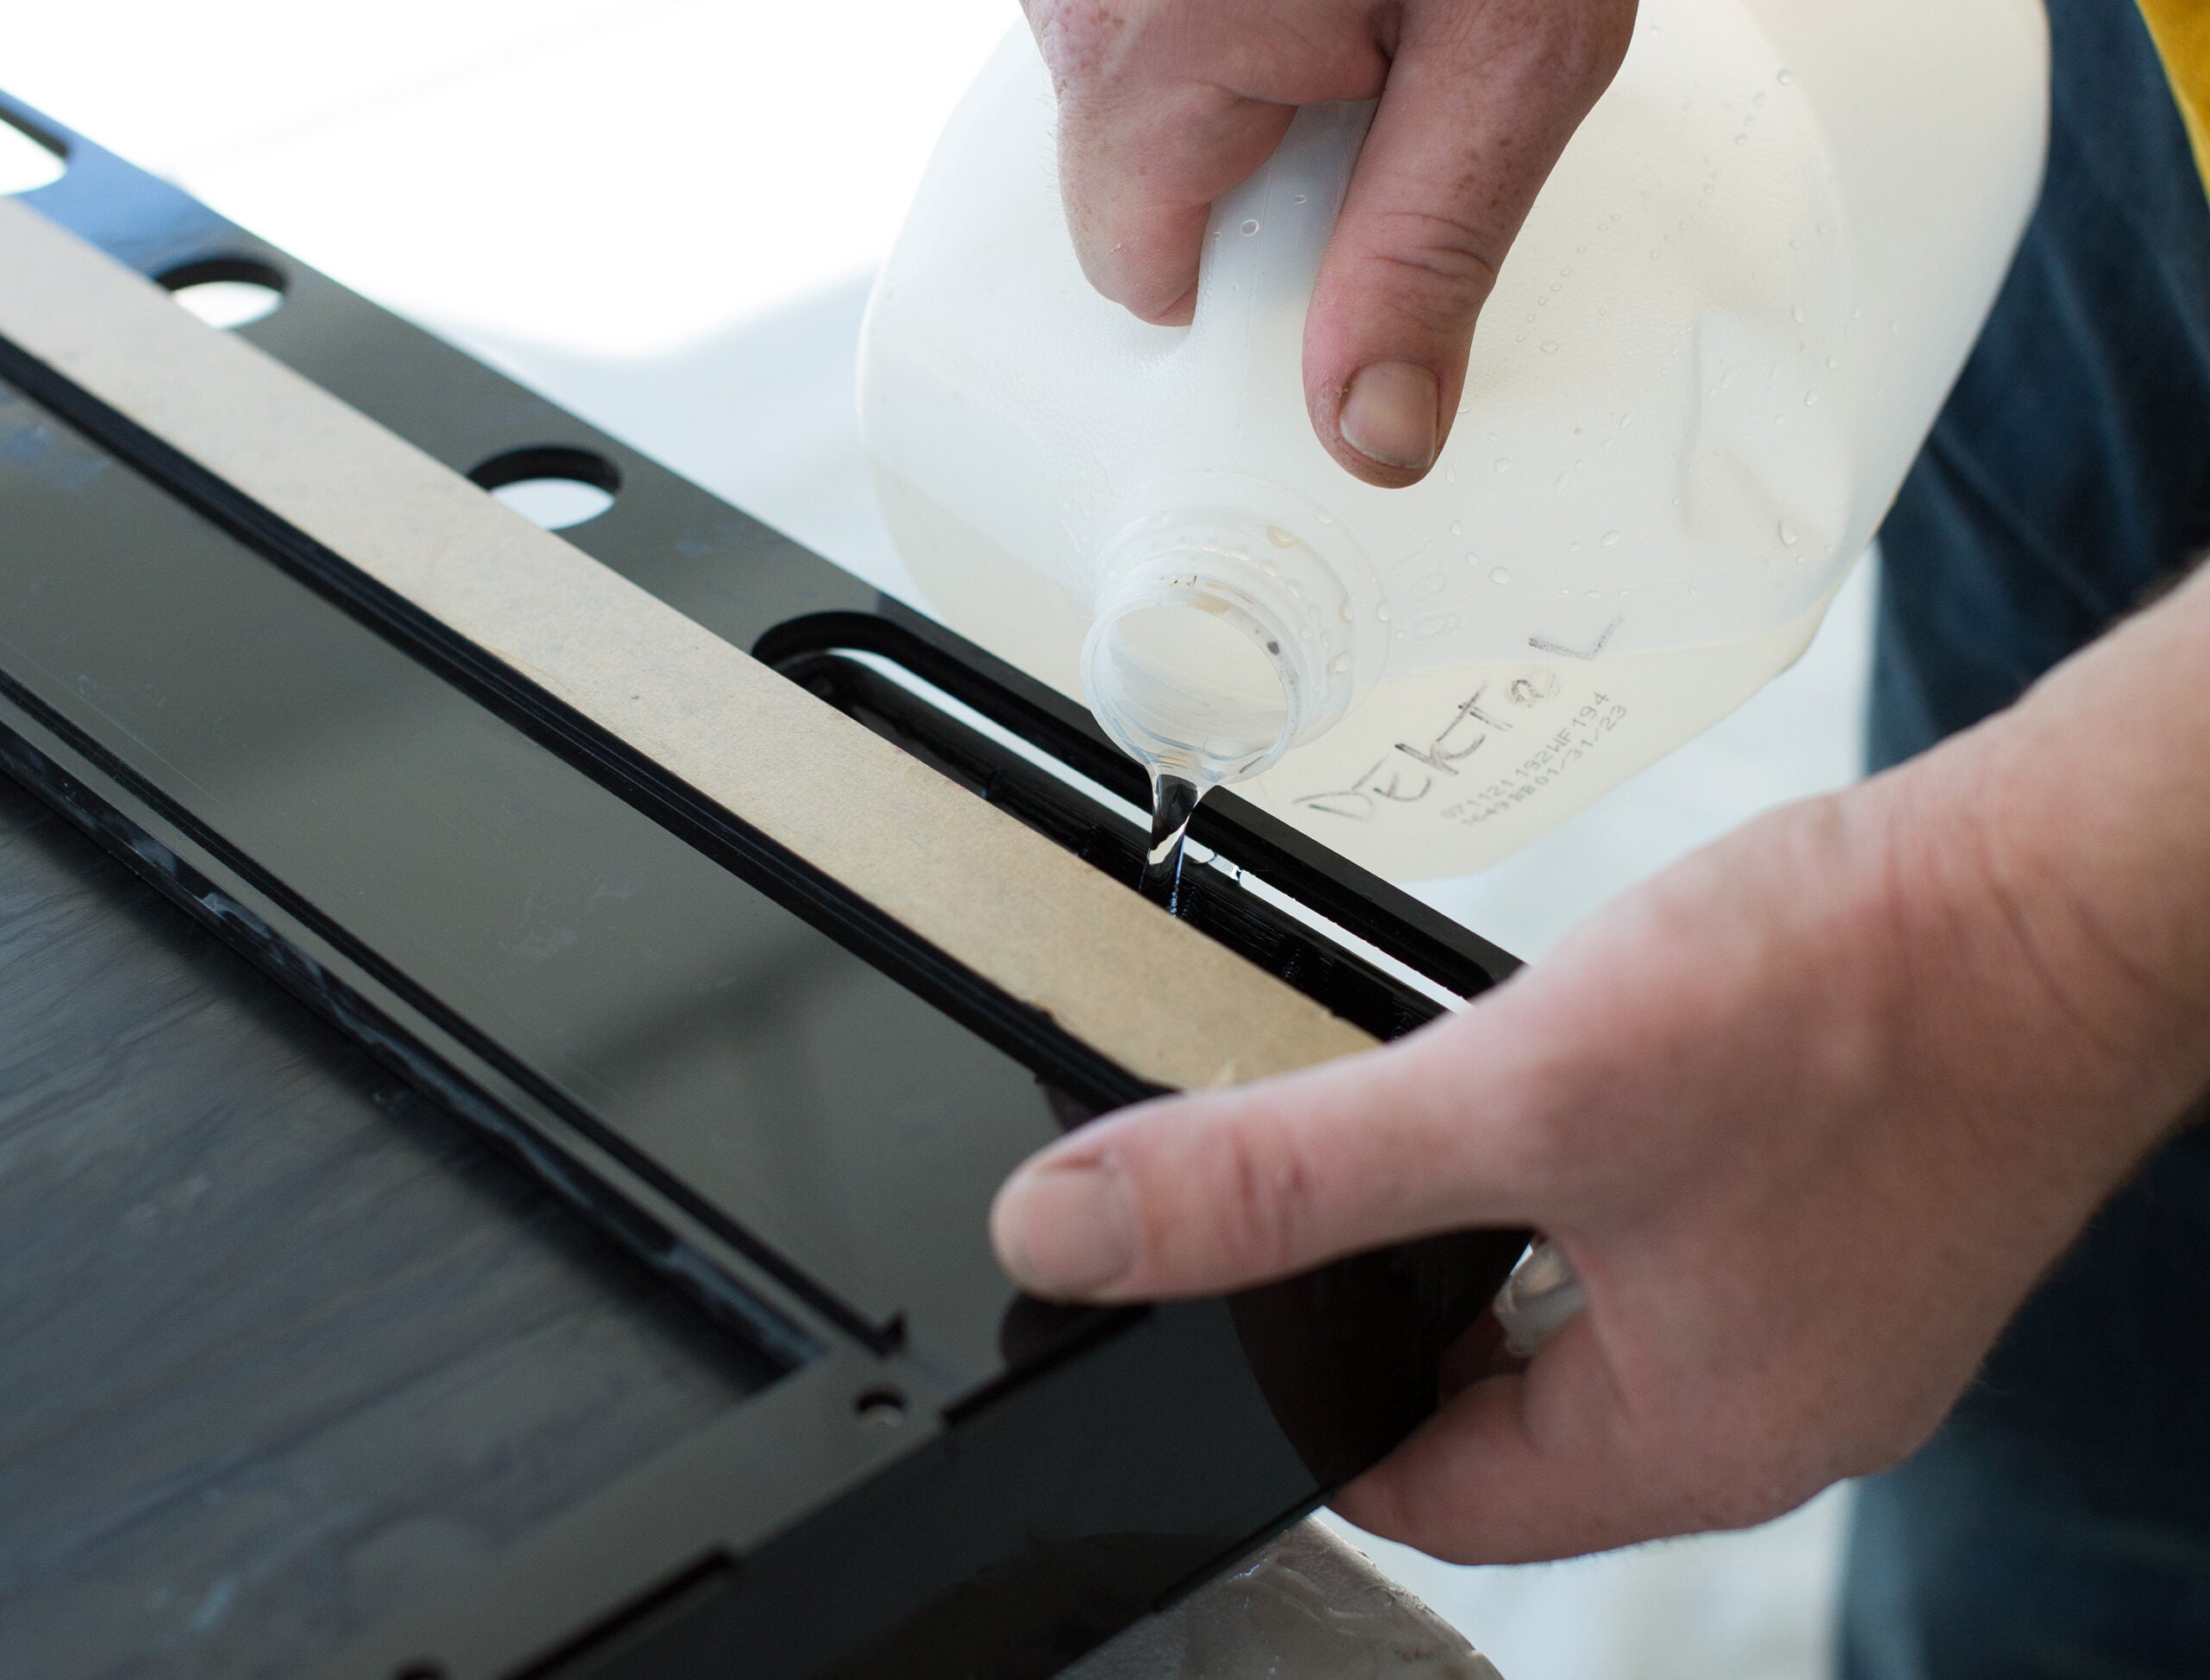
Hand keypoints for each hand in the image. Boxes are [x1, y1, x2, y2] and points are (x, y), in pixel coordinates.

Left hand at [989, 569, 2209, 1560]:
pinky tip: (1567, 1085)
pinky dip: (1590, 1176)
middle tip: (1317, 1203)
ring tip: (1438, 1129)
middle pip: (1503, 1408)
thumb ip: (1280, 1175)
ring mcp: (1823, 1315)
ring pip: (1585, 1313)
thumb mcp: (1516, 1093)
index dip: (1304, 1404)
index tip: (1232, 1318)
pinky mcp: (1847, 1215)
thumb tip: (1076, 1232)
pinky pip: (1672, 1237)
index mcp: (1689, 1440)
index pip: (1428, 1491)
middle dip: (1395, 1307)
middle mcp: (1768, 1407)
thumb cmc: (1858, 1001)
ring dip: (1493, 1227)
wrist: (2066, 888)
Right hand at [1023, 0, 1638, 486]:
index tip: (1342, 256)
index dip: (1256, 284)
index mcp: (1146, 55)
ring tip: (1365, 7)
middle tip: (1382, 93)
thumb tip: (1376, 432)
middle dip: (1249, 172)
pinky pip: (1152, 9)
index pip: (1140, 277)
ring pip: (1142, 90)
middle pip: (1133, 182)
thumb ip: (1433, 244)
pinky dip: (1229, 10)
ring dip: (1241, 78)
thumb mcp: (1509, 45)